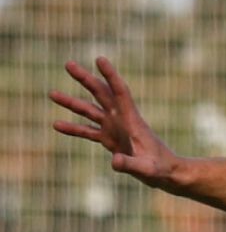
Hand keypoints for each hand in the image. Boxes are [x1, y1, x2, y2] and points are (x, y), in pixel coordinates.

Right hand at [51, 57, 182, 189]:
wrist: (167, 173)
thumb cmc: (161, 169)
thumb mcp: (147, 169)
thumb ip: (131, 165)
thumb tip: (114, 161)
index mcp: (132, 121)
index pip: (120, 93)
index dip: (110, 76)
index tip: (99, 59)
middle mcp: (122, 120)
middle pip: (101, 94)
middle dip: (85, 79)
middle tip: (68, 64)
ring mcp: (114, 129)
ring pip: (90, 111)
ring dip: (72, 102)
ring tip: (52, 93)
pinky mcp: (110, 139)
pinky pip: (88, 131)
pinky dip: (73, 128)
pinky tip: (56, 125)